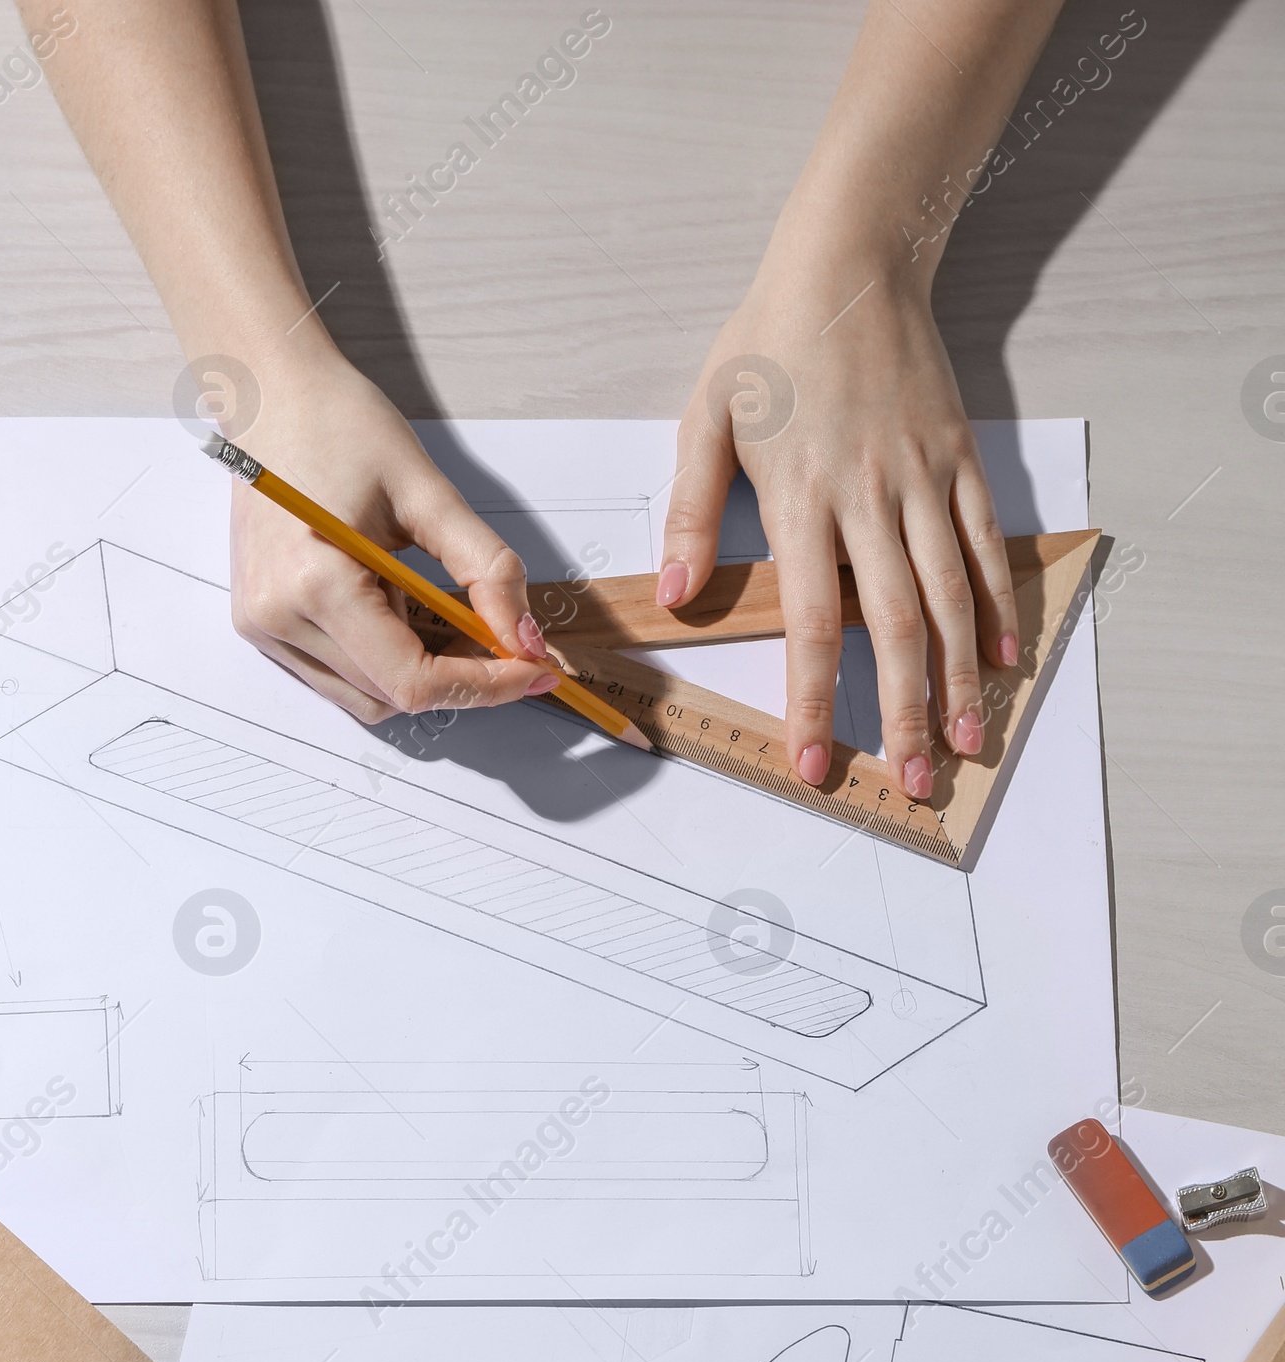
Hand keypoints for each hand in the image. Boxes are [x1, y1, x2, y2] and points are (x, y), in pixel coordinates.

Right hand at [229, 352, 556, 722]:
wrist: (271, 395)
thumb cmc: (339, 425)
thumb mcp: (429, 492)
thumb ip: (486, 571)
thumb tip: (525, 638)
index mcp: (317, 584)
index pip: (412, 680)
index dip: (483, 685)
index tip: (531, 669)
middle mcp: (279, 618)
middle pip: (393, 695)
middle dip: (458, 675)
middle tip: (496, 630)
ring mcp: (264, 627)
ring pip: (368, 697)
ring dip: (419, 671)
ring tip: (436, 605)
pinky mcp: (262, 626)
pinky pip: (339, 677)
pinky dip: (384, 661)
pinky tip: (396, 607)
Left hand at [661, 264, 1018, 796]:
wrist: (851, 261)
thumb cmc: (770, 341)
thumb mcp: (707, 418)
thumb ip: (692, 510)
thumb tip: (679, 594)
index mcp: (801, 498)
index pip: (813, 622)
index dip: (815, 700)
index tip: (814, 761)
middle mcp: (870, 497)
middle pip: (895, 626)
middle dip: (905, 712)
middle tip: (912, 781)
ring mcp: (922, 479)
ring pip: (949, 595)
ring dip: (960, 676)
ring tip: (967, 742)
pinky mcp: (959, 458)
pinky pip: (983, 542)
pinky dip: (996, 603)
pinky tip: (1000, 657)